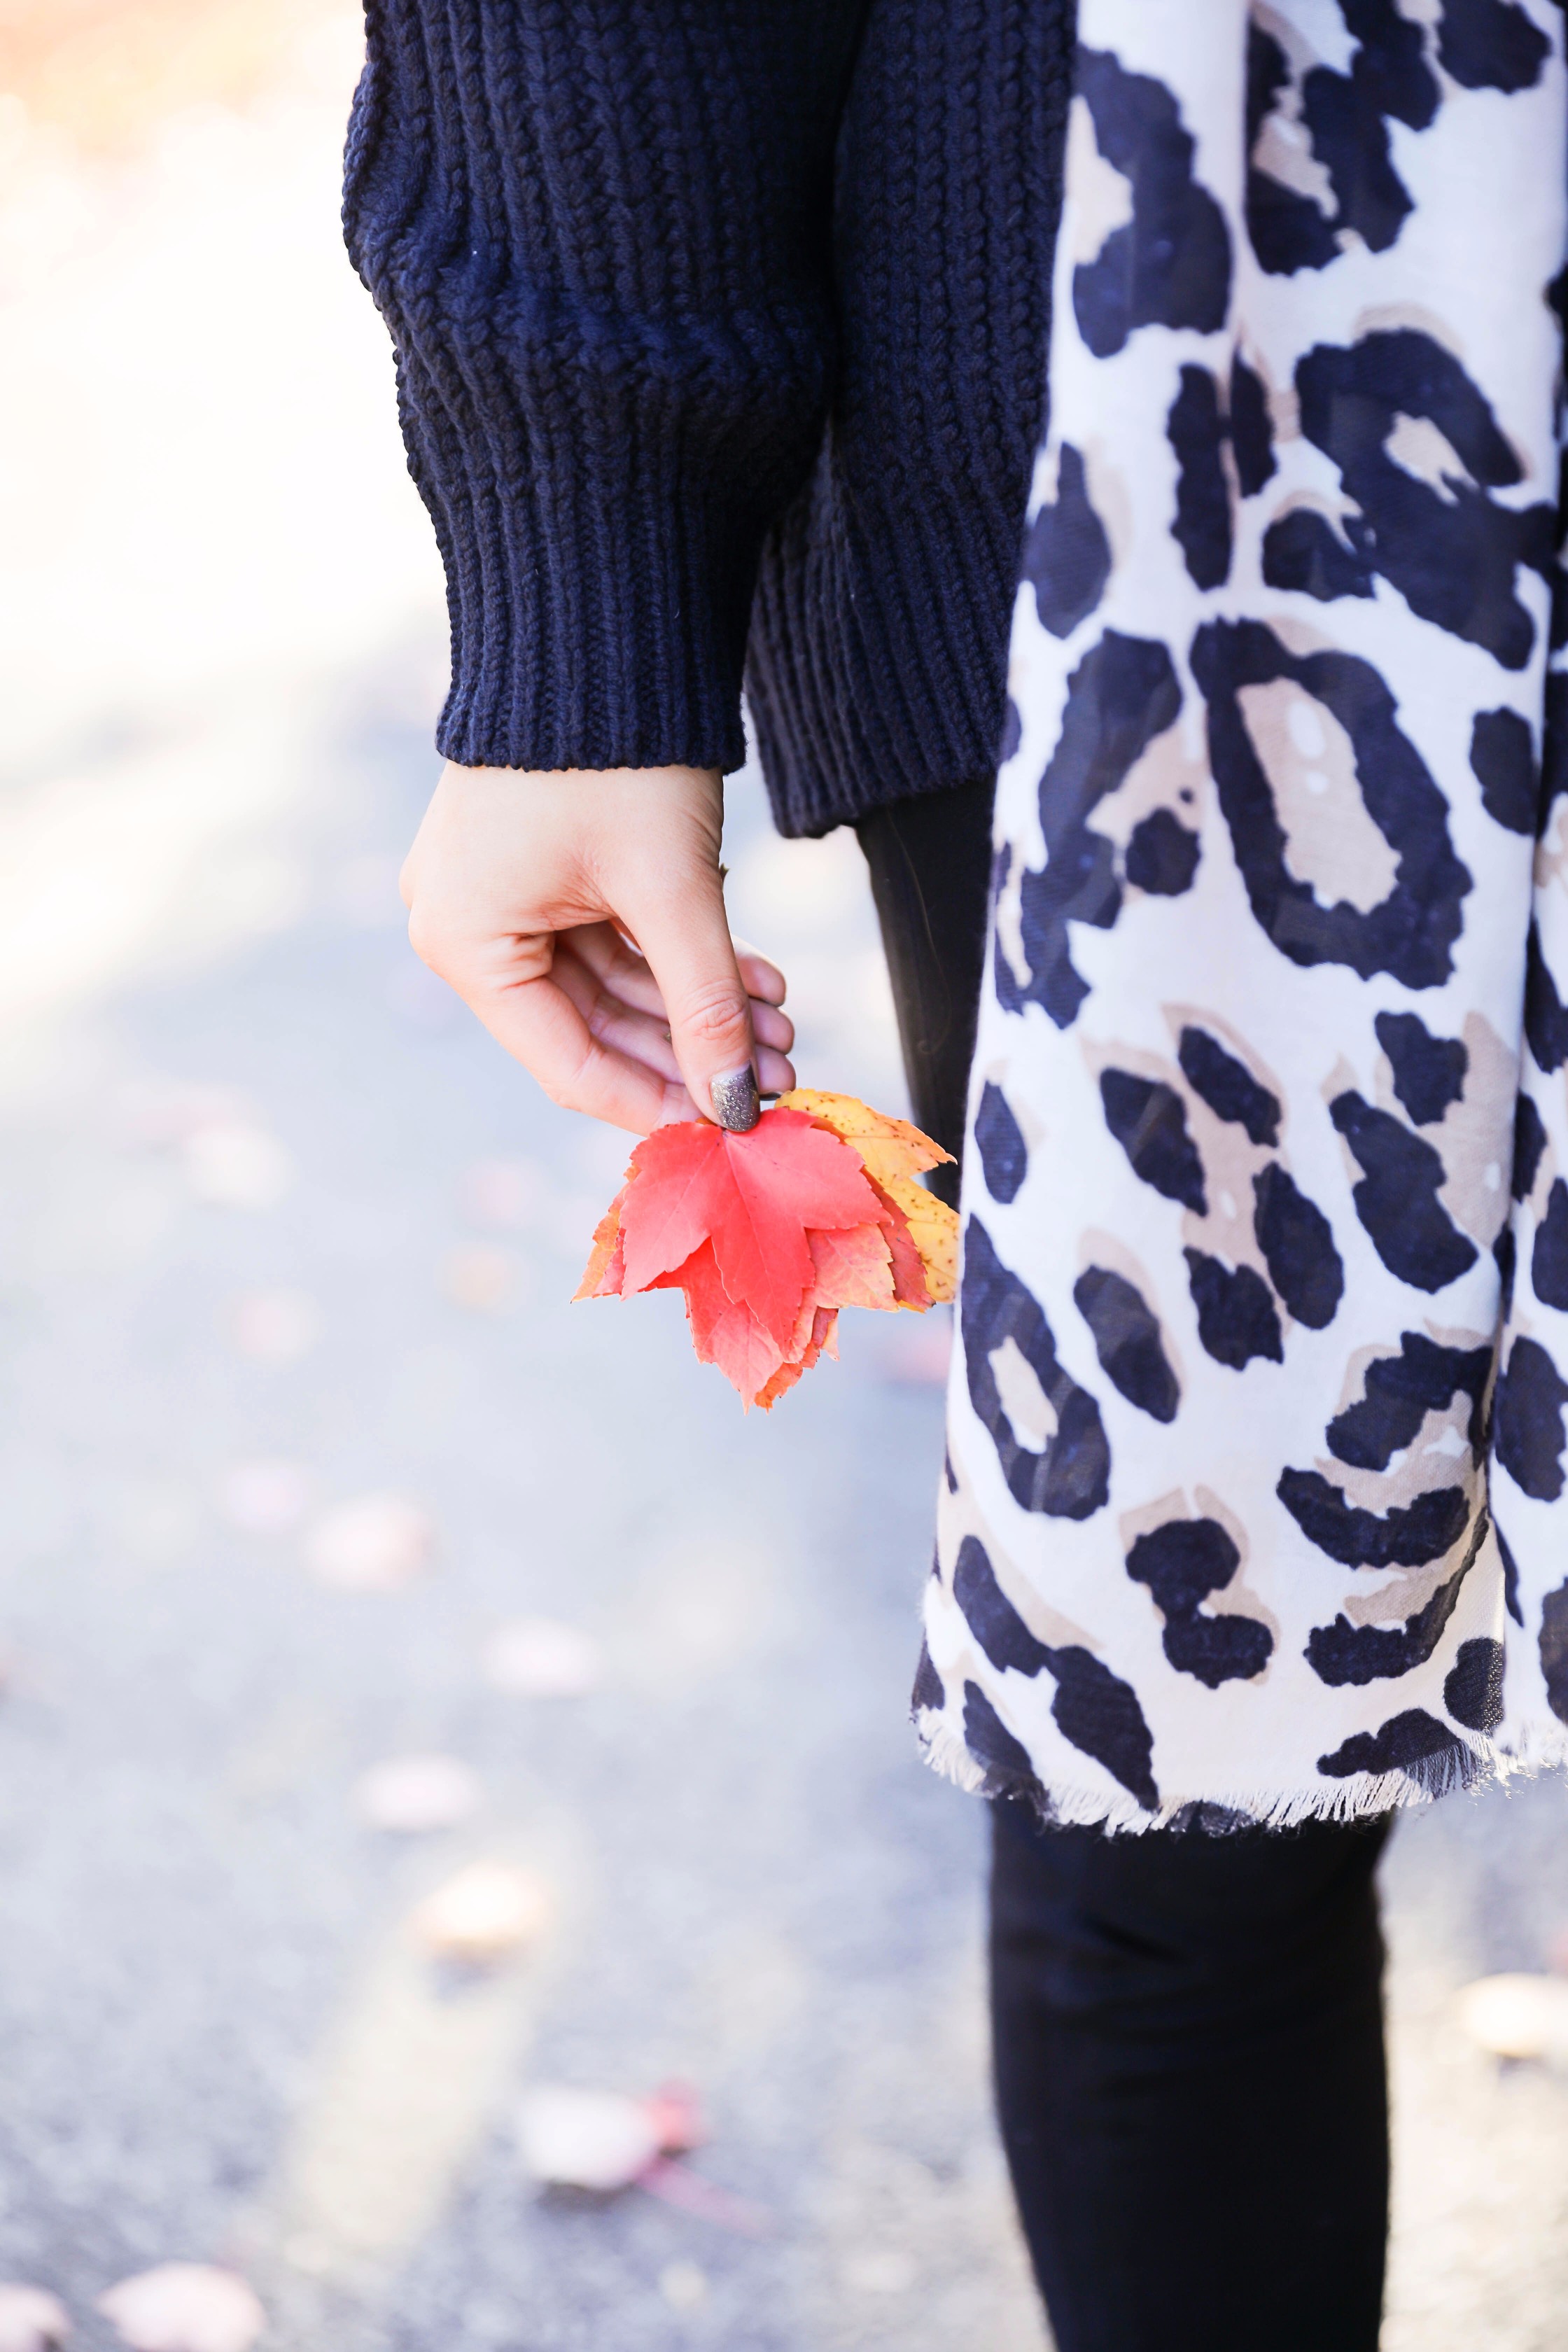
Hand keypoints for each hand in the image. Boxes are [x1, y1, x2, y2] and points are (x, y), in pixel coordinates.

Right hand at [399, 761, 794, 1133]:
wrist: (603, 612)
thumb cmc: (617, 752)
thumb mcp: (672, 890)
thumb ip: (706, 1004)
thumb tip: (740, 1103)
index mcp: (464, 941)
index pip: (567, 1063)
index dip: (658, 1101)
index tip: (733, 1124)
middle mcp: (466, 922)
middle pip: (593, 1026)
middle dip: (694, 1049)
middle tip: (779, 1072)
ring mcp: (504, 888)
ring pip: (615, 982)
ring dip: (701, 1005)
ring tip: (784, 1025)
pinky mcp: (544, 859)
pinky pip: (615, 933)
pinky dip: (685, 955)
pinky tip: (759, 978)